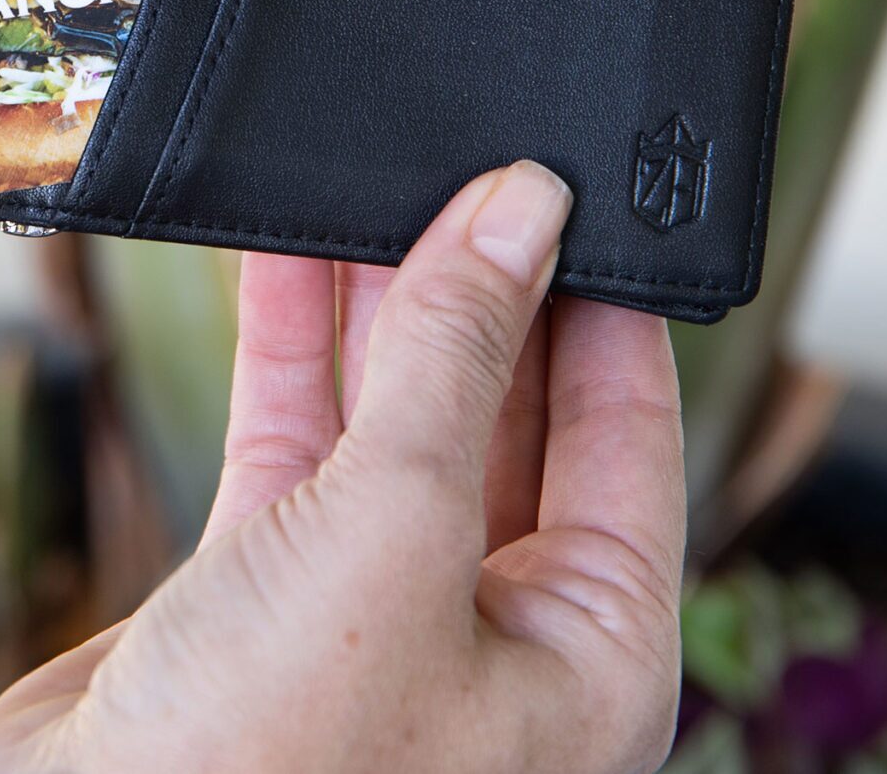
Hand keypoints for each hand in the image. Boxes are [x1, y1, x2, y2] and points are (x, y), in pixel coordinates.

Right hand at [0, 162, 685, 773]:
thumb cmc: (261, 772)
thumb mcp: (392, 531)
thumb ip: (453, 362)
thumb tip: (521, 215)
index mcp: (590, 660)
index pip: (629, 444)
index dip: (602, 309)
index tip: (577, 194)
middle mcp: (491, 641)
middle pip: (509, 423)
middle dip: (481, 296)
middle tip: (465, 172)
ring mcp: (371, 618)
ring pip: (393, 424)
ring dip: (376, 309)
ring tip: (369, 185)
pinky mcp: (258, 601)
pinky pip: (294, 446)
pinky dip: (286, 353)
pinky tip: (278, 262)